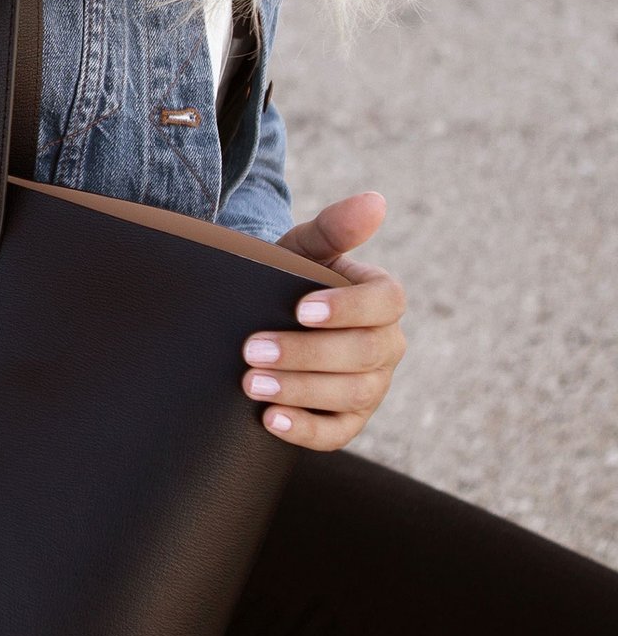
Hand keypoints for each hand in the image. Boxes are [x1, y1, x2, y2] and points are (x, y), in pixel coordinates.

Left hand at [241, 191, 407, 449]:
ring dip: (299, 390)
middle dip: (306, 353)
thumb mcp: (303, 249)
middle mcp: (386, 345)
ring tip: (250, 383)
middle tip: (251, 349)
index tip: (300, 309)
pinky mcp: (348, 421)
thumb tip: (375, 201)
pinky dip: (305, 430)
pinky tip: (270, 420)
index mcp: (382, 300)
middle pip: (363, 354)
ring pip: (351, 394)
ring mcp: (371, 387)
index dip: (347, 308)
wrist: (263, 317)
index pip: (385, 302)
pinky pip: (336, 434)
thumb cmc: (286, 280)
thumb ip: (333, 227)